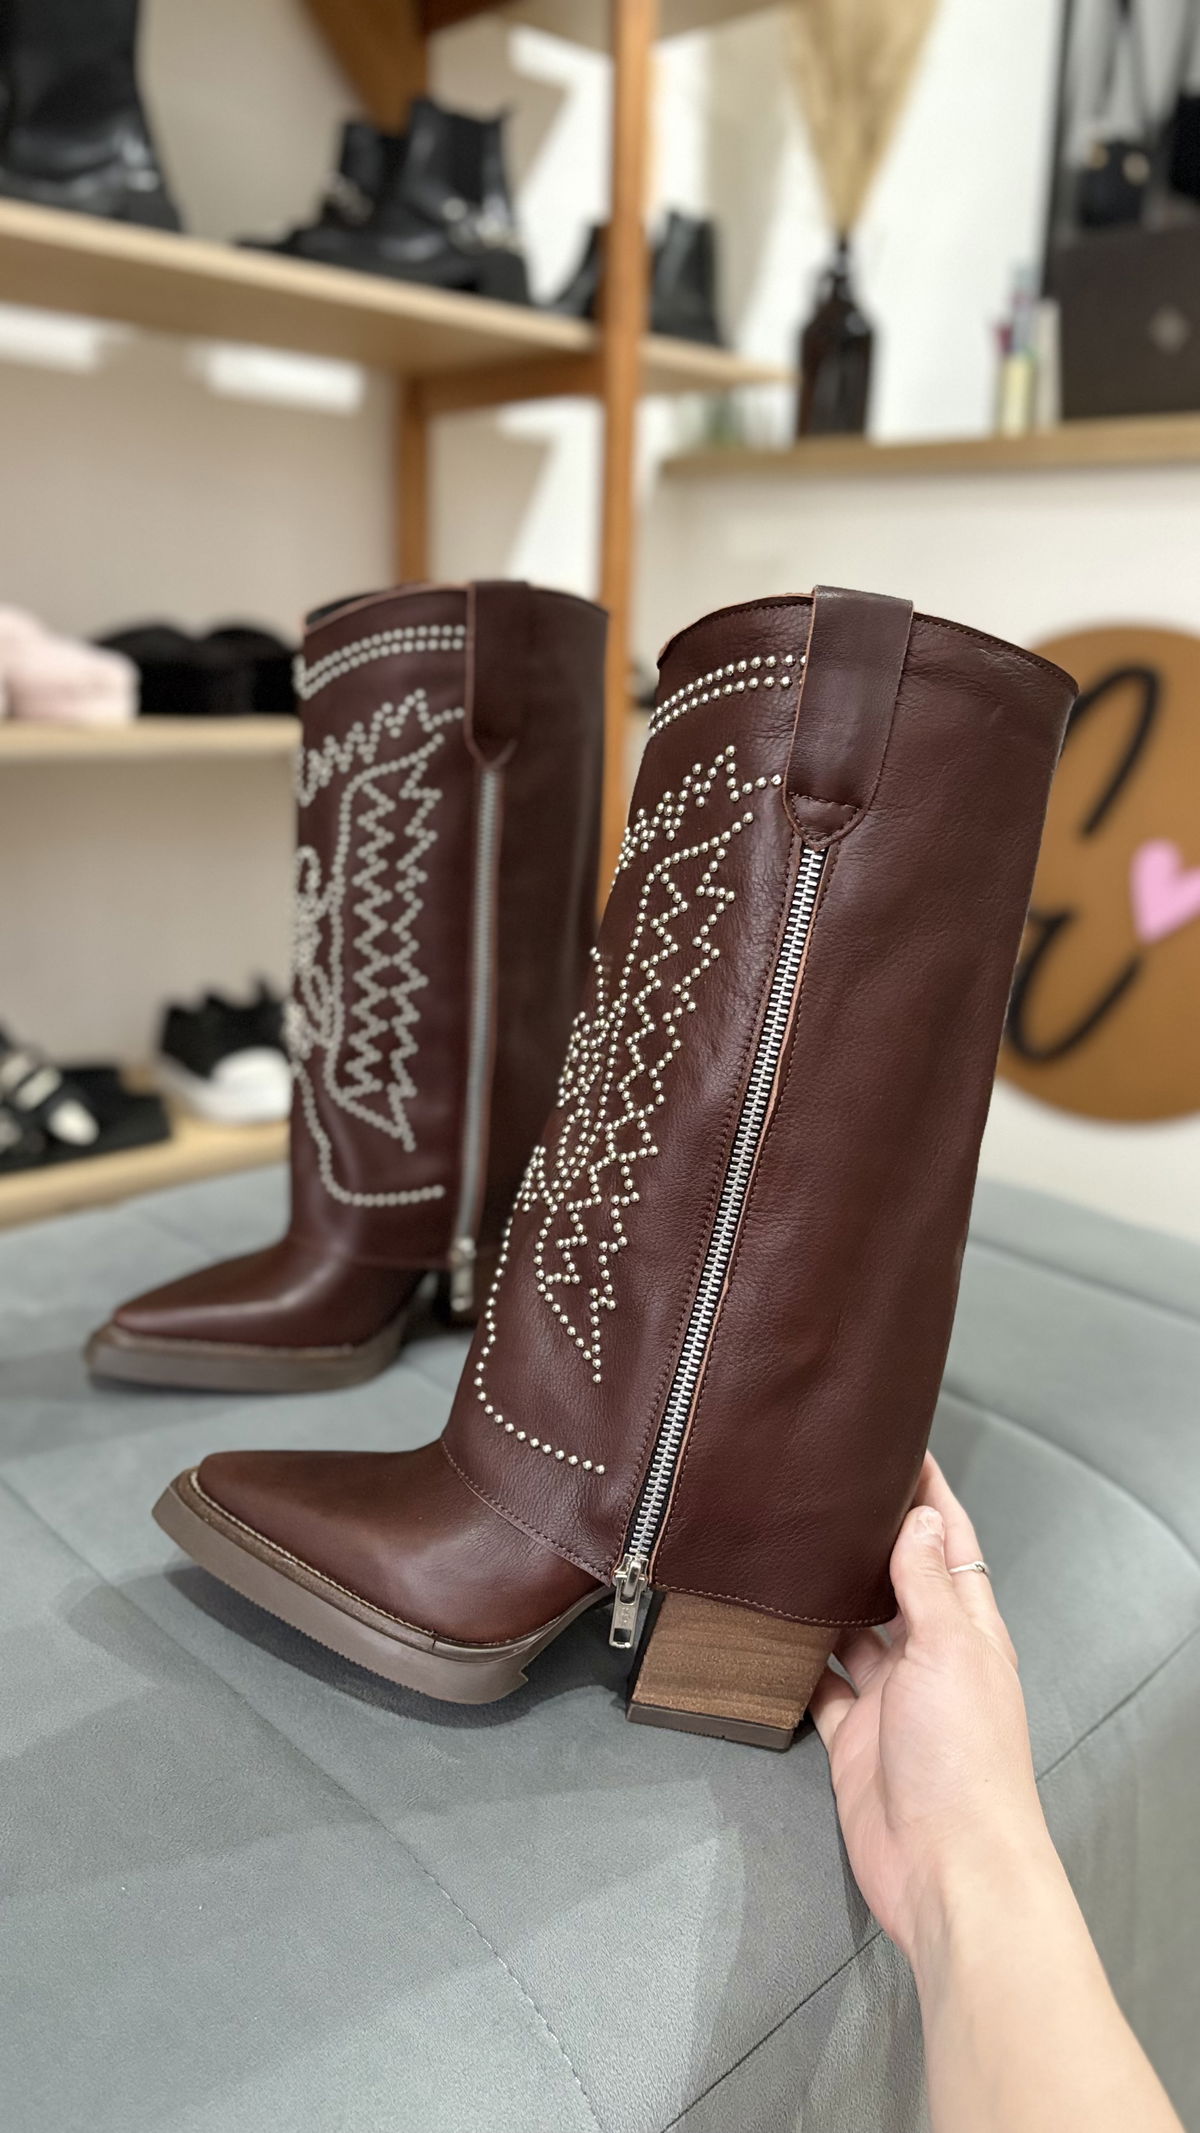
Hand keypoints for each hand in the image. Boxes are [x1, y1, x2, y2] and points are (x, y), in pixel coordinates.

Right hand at [810, 1454, 1051, 1966]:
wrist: (945, 1867)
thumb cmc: (964, 1759)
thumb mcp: (950, 1651)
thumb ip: (930, 1584)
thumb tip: (921, 1517)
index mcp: (969, 1630)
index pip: (950, 1544)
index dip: (928, 1496)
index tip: (897, 1448)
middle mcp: (931, 1657)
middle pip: (896, 1583)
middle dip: (865, 1542)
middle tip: (818, 1494)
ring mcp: (890, 1699)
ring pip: (851, 1631)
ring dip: (823, 1599)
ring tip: (781, 1549)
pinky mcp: (852, 1738)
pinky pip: (819, 1686)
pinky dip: (794, 1662)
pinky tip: (765, 1634)